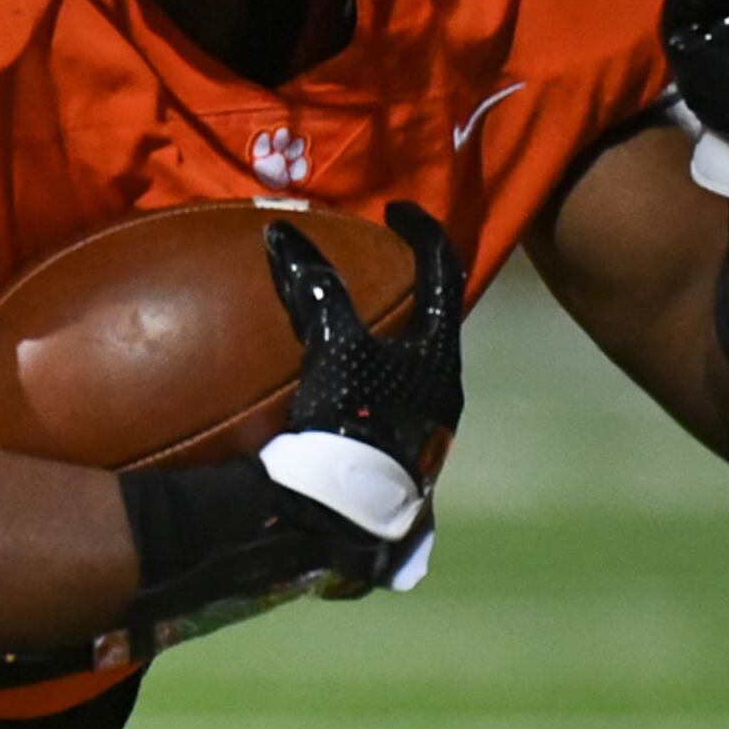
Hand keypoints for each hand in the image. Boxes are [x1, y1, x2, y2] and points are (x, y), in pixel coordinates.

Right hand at [255, 202, 465, 591]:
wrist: (339, 518)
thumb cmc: (350, 424)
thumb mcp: (333, 347)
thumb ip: (315, 289)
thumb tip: (283, 235)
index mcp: (442, 356)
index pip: (445, 273)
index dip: (424, 233)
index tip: (398, 210)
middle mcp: (445, 390)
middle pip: (434, 320)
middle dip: (409, 289)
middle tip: (376, 263)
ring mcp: (424, 426)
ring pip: (413, 362)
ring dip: (388, 335)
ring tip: (353, 317)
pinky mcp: (398, 454)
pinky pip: (389, 392)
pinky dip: (368, 370)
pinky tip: (334, 377)